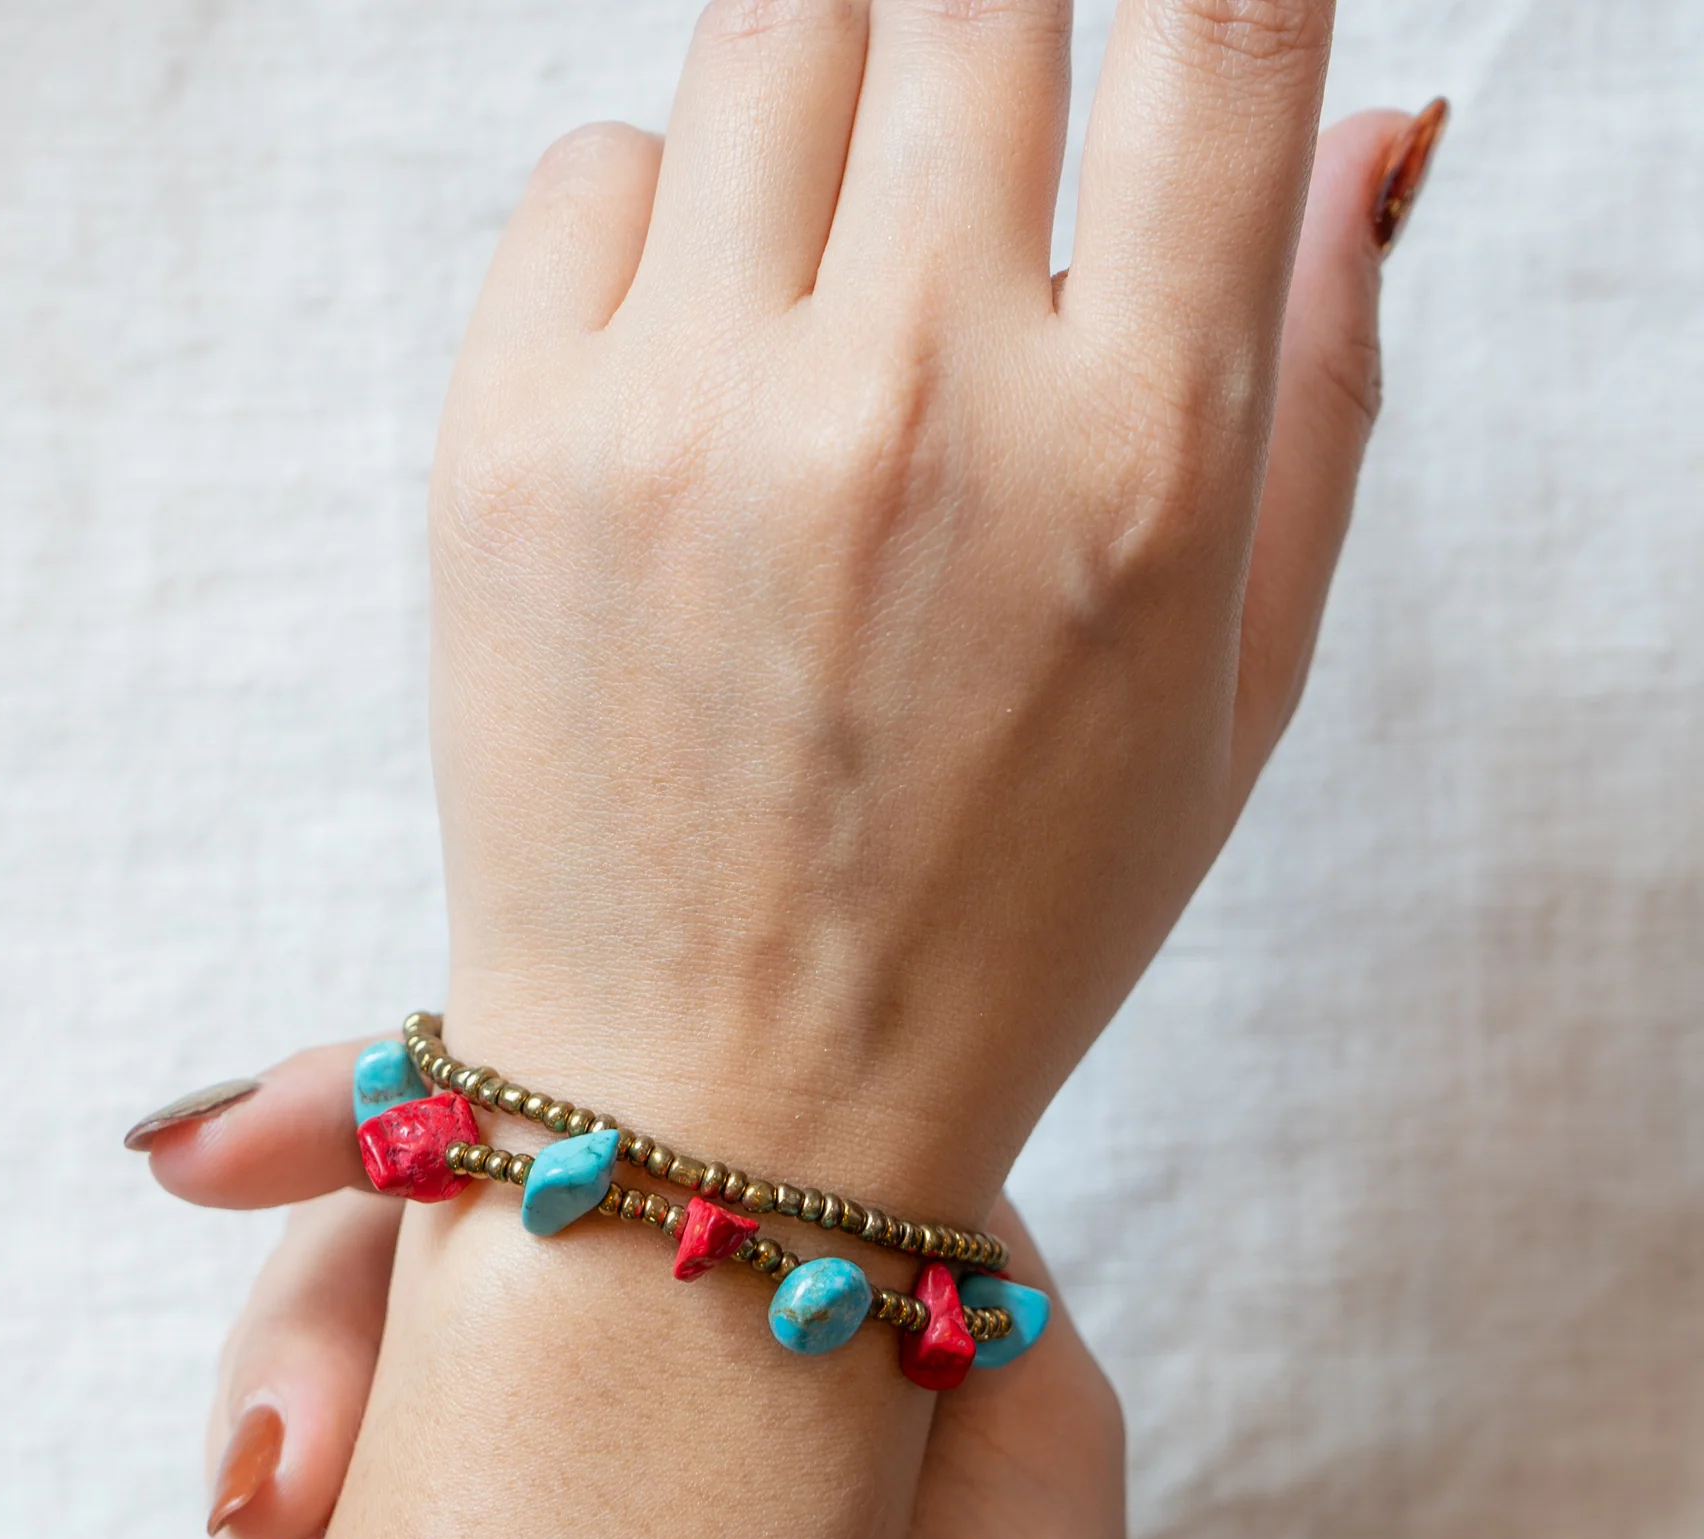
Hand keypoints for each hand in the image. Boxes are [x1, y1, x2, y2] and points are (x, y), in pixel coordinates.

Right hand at [149, 1052, 1127, 1538]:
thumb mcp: (1027, 1416)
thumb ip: (927, 1231)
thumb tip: (794, 1060)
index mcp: (741, 1277)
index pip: (524, 1124)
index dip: (351, 1104)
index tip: (216, 1158)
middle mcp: (618, 1371)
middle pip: (380, 1259)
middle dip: (293, 1351)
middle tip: (286, 1501)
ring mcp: (522, 1516)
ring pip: (313, 1426)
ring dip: (260, 1515)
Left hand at [431, 21, 1427, 1204]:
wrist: (714, 1110)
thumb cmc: (994, 925)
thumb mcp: (1229, 703)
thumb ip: (1313, 388)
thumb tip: (1350, 113)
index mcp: (1135, 467)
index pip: (1217, 22)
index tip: (1162, 39)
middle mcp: (916, 401)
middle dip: (998, 59)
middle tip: (970, 201)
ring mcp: (691, 415)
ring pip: (778, 31)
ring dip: (832, 115)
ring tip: (830, 293)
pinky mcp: (507, 443)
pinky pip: (597, 166)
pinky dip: (659, 226)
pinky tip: (695, 388)